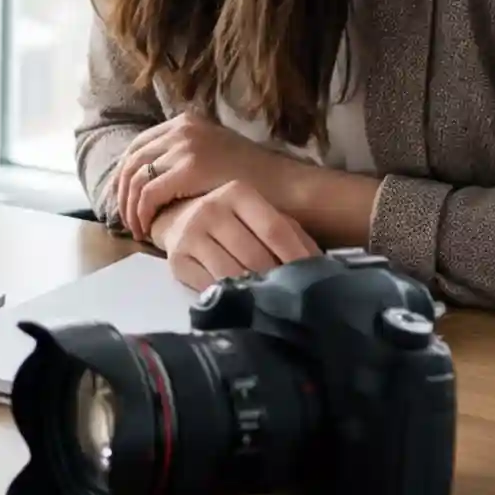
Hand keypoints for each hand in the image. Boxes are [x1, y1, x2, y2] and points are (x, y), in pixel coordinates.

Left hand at [113, 108, 301, 240]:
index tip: (123, 199)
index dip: (125, 175)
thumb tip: (155, 178)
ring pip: (136, 178)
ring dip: (130, 207)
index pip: (138, 146)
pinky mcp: (189, 168)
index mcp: (185, 122)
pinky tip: (148, 229)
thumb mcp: (215, 155)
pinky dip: (143, 213)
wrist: (284, 186)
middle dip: (123, 193)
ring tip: (136, 229)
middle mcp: (181, 129)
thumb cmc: (253, 179)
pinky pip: (149, 193)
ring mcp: (184, 146)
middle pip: (132, 160)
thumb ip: (186, 157)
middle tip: (125, 219)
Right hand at [147, 180, 320, 291]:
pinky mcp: (176, 259)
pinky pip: (210, 286)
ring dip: (254, 292)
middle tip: (291, 297)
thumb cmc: (232, 221)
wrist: (179, 219)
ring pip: (232, 274)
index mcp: (237, 192)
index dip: (296, 257)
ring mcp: (190, 233)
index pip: (274, 230)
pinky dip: (230, 298)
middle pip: (254, 255)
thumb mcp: (262, 218)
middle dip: (276, 280)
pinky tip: (241, 301)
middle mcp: (211, 208)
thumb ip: (291, 235)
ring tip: (269, 302)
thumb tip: (318, 265)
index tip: (312, 280)